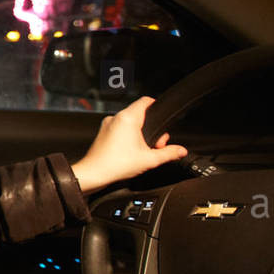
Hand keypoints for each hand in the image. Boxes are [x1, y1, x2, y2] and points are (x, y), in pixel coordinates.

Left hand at [70, 96, 187, 193]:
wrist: (94, 173)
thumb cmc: (116, 165)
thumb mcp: (150, 159)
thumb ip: (169, 153)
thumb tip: (180, 151)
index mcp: (128, 118)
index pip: (146, 101)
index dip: (156, 105)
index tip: (162, 114)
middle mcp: (116, 118)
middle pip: (140, 114)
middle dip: (152, 128)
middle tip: (156, 145)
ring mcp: (108, 125)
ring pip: (130, 122)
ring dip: (141, 133)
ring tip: (144, 150)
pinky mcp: (103, 133)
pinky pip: (120, 128)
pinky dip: (129, 136)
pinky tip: (132, 150)